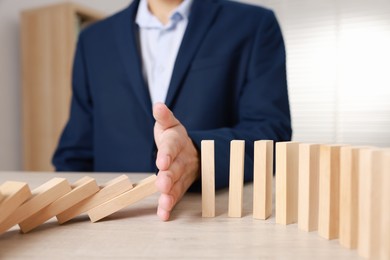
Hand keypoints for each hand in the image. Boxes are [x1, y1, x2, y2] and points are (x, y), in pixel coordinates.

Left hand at [153, 103, 199, 220]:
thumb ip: (164, 117)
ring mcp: (183, 174)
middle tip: (162, 184)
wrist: (191, 151)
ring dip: (171, 195)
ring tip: (164, 204)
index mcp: (177, 142)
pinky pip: (176, 196)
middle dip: (169, 177)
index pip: (172, 148)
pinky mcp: (180, 186)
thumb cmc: (174, 137)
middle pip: (176, 169)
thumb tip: (158, 106)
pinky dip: (170, 206)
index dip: (167, 154)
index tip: (161, 162)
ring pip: (178, 185)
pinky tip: (163, 215)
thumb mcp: (170, 124)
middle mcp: (182, 160)